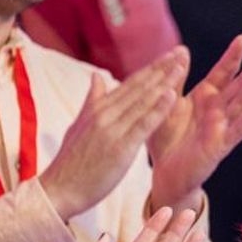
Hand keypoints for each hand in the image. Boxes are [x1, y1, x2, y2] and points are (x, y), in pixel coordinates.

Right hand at [40, 47, 186, 220]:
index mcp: (98, 108)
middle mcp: (105, 113)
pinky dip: (158, 109)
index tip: (170, 55)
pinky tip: (172, 95)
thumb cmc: (71, 163)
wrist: (58, 190)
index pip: (130, 83)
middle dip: (162, 68)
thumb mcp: (80, 126)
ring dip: (164, 81)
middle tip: (182, 52)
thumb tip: (97, 76)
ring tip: (182, 65)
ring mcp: (112, 129)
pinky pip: (142, 124)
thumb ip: (92, 101)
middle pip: (139, 86)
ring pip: (143, 100)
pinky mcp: (119, 147)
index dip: (152, 68)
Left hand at [148, 36, 241, 214]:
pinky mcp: (220, 145)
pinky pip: (238, 129)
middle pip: (239, 84)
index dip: (233, 56)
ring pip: (241, 103)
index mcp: (205, 97)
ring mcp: (222, 127)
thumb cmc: (166, 139)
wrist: (165, 173)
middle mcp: (218, 110)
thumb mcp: (166, 102)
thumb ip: (175, 79)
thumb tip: (182, 49)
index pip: (223, 72)